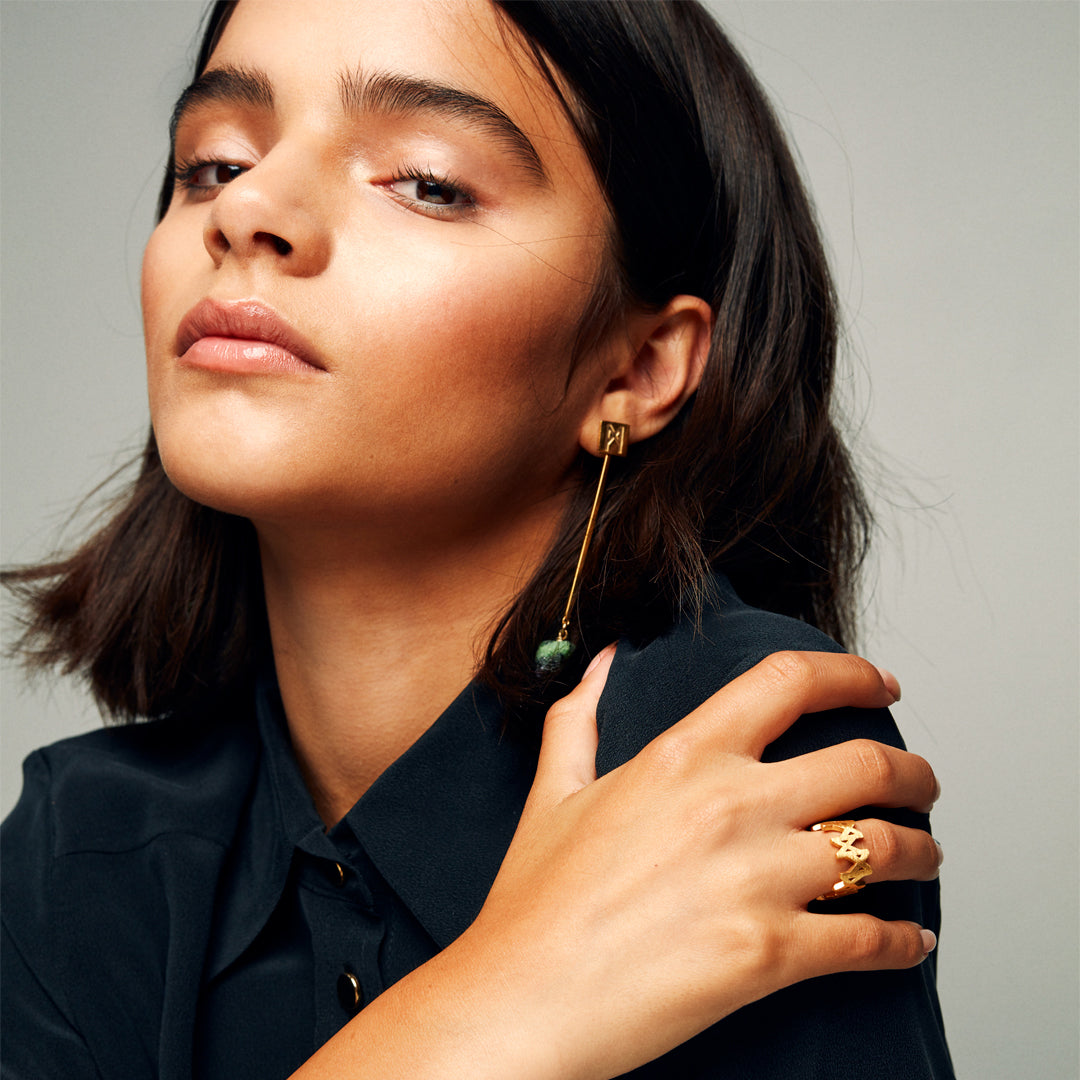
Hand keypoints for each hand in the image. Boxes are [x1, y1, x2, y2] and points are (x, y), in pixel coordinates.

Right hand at [467, 648, 940, 1078]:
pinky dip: (904, 941)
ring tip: (924, 855)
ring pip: (886, 849)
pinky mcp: (772, 954)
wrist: (524, 1000)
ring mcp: (757, 879)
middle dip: (913, 772)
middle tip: (922, 785)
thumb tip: (599, 662)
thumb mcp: (551, 792)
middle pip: (867, 763)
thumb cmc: (534, 902)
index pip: (790, 683)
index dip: (850, 674)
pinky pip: (872, 939)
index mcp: (682, 756)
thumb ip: (578, 716)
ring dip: (921, 852)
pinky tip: (910, 941)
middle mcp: (731, 804)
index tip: (879, 683)